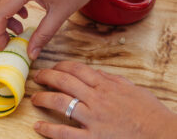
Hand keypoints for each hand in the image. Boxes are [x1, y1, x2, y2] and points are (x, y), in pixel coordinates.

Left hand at [31, 61, 176, 138]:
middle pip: (64, 81)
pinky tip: (38, 127)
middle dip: (47, 76)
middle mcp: (96, 99)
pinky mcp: (93, 138)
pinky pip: (65, 133)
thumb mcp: (132, 89)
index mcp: (106, 86)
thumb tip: (96, 73)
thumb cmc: (150, 113)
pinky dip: (49, 130)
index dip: (61, 66)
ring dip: (43, 98)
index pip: (77, 69)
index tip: (53, 67)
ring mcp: (93, 119)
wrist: (163, 136)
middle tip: (38, 77)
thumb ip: (112, 80)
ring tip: (34, 98)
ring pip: (60, 103)